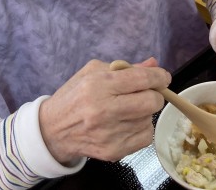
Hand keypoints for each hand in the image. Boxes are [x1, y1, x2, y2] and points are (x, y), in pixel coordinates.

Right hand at [39, 58, 170, 163]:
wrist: (53, 129)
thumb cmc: (74, 96)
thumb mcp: (93, 72)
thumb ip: (125, 68)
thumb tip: (153, 64)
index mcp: (98, 85)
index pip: (141, 79)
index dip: (159, 76)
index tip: (162, 77)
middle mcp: (104, 110)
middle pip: (151, 102)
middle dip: (154, 95)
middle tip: (146, 93)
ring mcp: (110, 134)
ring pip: (149, 120)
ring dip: (144, 113)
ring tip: (126, 110)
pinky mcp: (114, 151)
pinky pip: (145, 137)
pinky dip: (140, 129)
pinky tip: (125, 124)